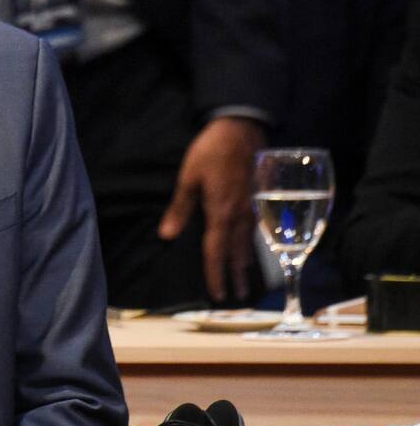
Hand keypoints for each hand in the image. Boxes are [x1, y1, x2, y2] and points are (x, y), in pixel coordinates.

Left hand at [158, 117, 265, 301]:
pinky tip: (253, 249)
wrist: (241, 128)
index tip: (217, 295)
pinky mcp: (259, 198)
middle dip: (235, 276)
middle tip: (237, 297)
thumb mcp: (189, 178)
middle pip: (237, 253)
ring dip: (246, 264)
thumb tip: (166, 235)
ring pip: (250, 243)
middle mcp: (240, 215)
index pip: (216, 252)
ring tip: (246, 281)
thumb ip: (179, 208)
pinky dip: (253, 245)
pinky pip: (256, 230)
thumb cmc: (210, 151)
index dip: (215, 274)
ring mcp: (252, 207)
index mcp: (220, 213)